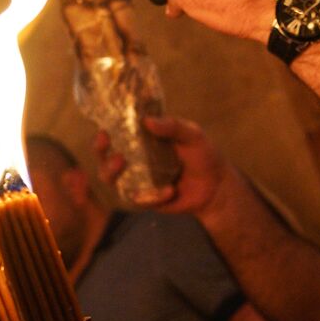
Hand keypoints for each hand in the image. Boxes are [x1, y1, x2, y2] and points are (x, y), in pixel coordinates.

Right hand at [96, 117, 228, 215]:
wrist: (218, 186)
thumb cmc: (204, 155)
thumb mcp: (192, 135)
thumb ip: (173, 126)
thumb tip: (147, 120)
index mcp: (142, 142)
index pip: (115, 136)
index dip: (103, 135)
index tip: (103, 131)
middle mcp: (135, 161)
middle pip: (105, 160)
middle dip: (101, 156)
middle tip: (115, 154)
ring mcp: (139, 181)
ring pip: (113, 181)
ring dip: (113, 175)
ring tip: (125, 167)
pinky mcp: (148, 200)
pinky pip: (140, 200)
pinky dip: (153, 196)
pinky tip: (170, 190)